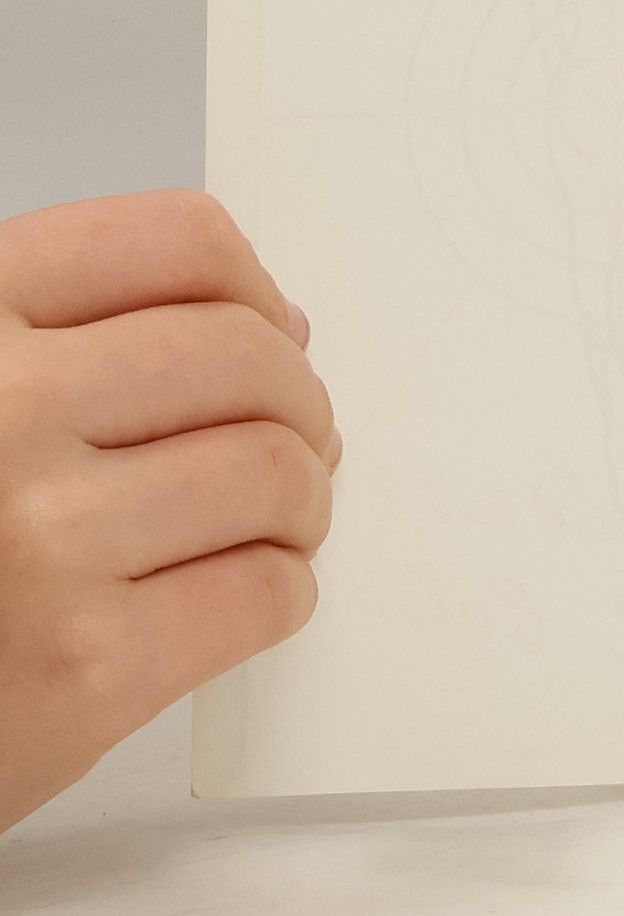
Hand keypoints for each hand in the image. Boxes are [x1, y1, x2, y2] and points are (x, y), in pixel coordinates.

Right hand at [0, 190, 337, 832]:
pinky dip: (281, 590)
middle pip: (249, 357)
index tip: (269, 331)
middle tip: (288, 439)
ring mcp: (40, 544)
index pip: (179, 243)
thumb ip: (77, 335)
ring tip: (271, 522)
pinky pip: (266, 593)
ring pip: (278, 472)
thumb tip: (278, 326)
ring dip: (302, 501)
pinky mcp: (82, 672)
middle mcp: (0, 413)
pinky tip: (239, 592)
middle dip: (297, 401)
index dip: (253, 290)